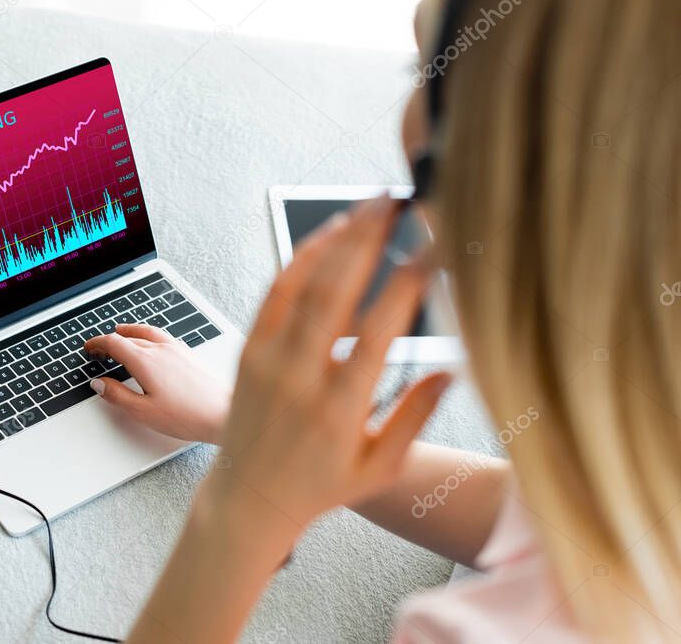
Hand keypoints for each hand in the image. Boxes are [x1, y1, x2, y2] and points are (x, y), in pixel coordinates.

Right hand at [83, 324, 231, 442]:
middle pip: (129, 336)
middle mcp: (161, 349)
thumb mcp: (143, 412)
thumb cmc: (189, 415)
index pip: (114, 343)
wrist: (225, 413)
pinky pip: (163, 336)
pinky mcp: (190, 354)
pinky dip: (149, 335)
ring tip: (123, 333)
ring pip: (148, 331)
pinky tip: (153, 343)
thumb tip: (99, 384)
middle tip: (100, 348)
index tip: (89, 348)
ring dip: (131, 331)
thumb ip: (118, 396)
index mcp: (145, 361)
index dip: (97, 344)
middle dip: (111, 340)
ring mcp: (178, 349)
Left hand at [206, 196, 451, 535]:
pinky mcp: (248, 350)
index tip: (433, 250)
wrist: (250, 498)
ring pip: (303, 283)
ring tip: (368, 207)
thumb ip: (416, 418)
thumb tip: (453, 369)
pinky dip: (299, 258)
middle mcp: (301, 377)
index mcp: (341, 408)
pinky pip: (274, 293)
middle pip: (337, 291)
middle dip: (370, 240)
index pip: (382, 331)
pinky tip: (327, 235)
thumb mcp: (380, 467)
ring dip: (337, 239)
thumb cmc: (319, 486)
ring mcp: (268, 359)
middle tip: (398, 203)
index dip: (409, 283)